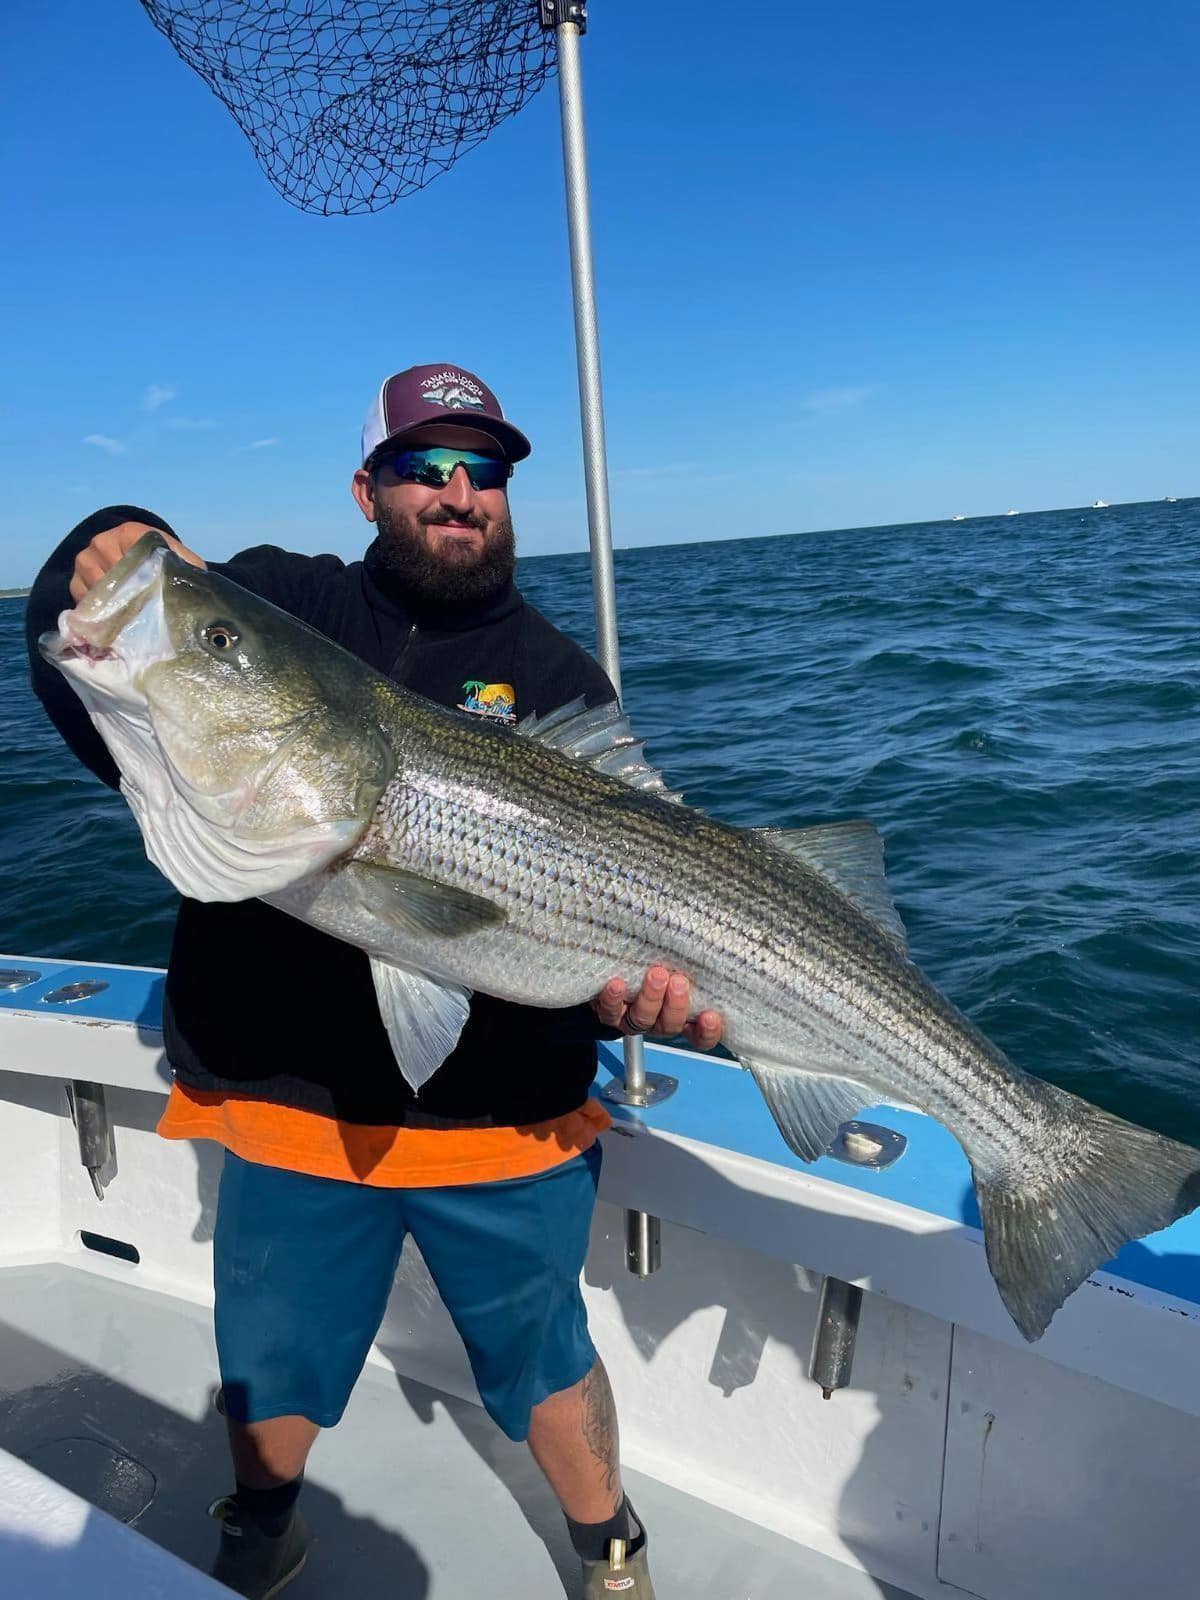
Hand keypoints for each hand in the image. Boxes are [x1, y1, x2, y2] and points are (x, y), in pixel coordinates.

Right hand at [69, 520, 205, 601]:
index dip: (143, 581)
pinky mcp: (75, 578)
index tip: (153, 595)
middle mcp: (102, 541)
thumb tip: (184, 581)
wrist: (150, 567)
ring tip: (129, 613)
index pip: (131, 558)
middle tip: (142, 610)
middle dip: (127, 595)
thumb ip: (184, 565)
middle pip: (111, 575)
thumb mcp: (182, 562)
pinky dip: (97, 608)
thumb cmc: (167, 565)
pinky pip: (81, 596)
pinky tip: (113, 614)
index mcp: (130, 532)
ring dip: (112, 603)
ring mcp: (85, 558)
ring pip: (95, 587)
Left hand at [592, 965, 722, 1051]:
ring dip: (650, 999)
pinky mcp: (607, 1013)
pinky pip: (609, 1012)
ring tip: (655, 974)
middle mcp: (657, 1022)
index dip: (707, 1032)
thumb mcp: (678, 961)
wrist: (610, 971)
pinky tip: (617, 984)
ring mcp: (631, 1019)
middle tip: (679, 981)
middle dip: (676, 1005)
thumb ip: (696, 959)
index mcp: (681, 1016)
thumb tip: (717, 935)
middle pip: (669, 1026)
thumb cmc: (655, 961)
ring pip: (642, 1021)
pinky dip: (613, 999)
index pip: (700, 1035)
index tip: (711, 1016)